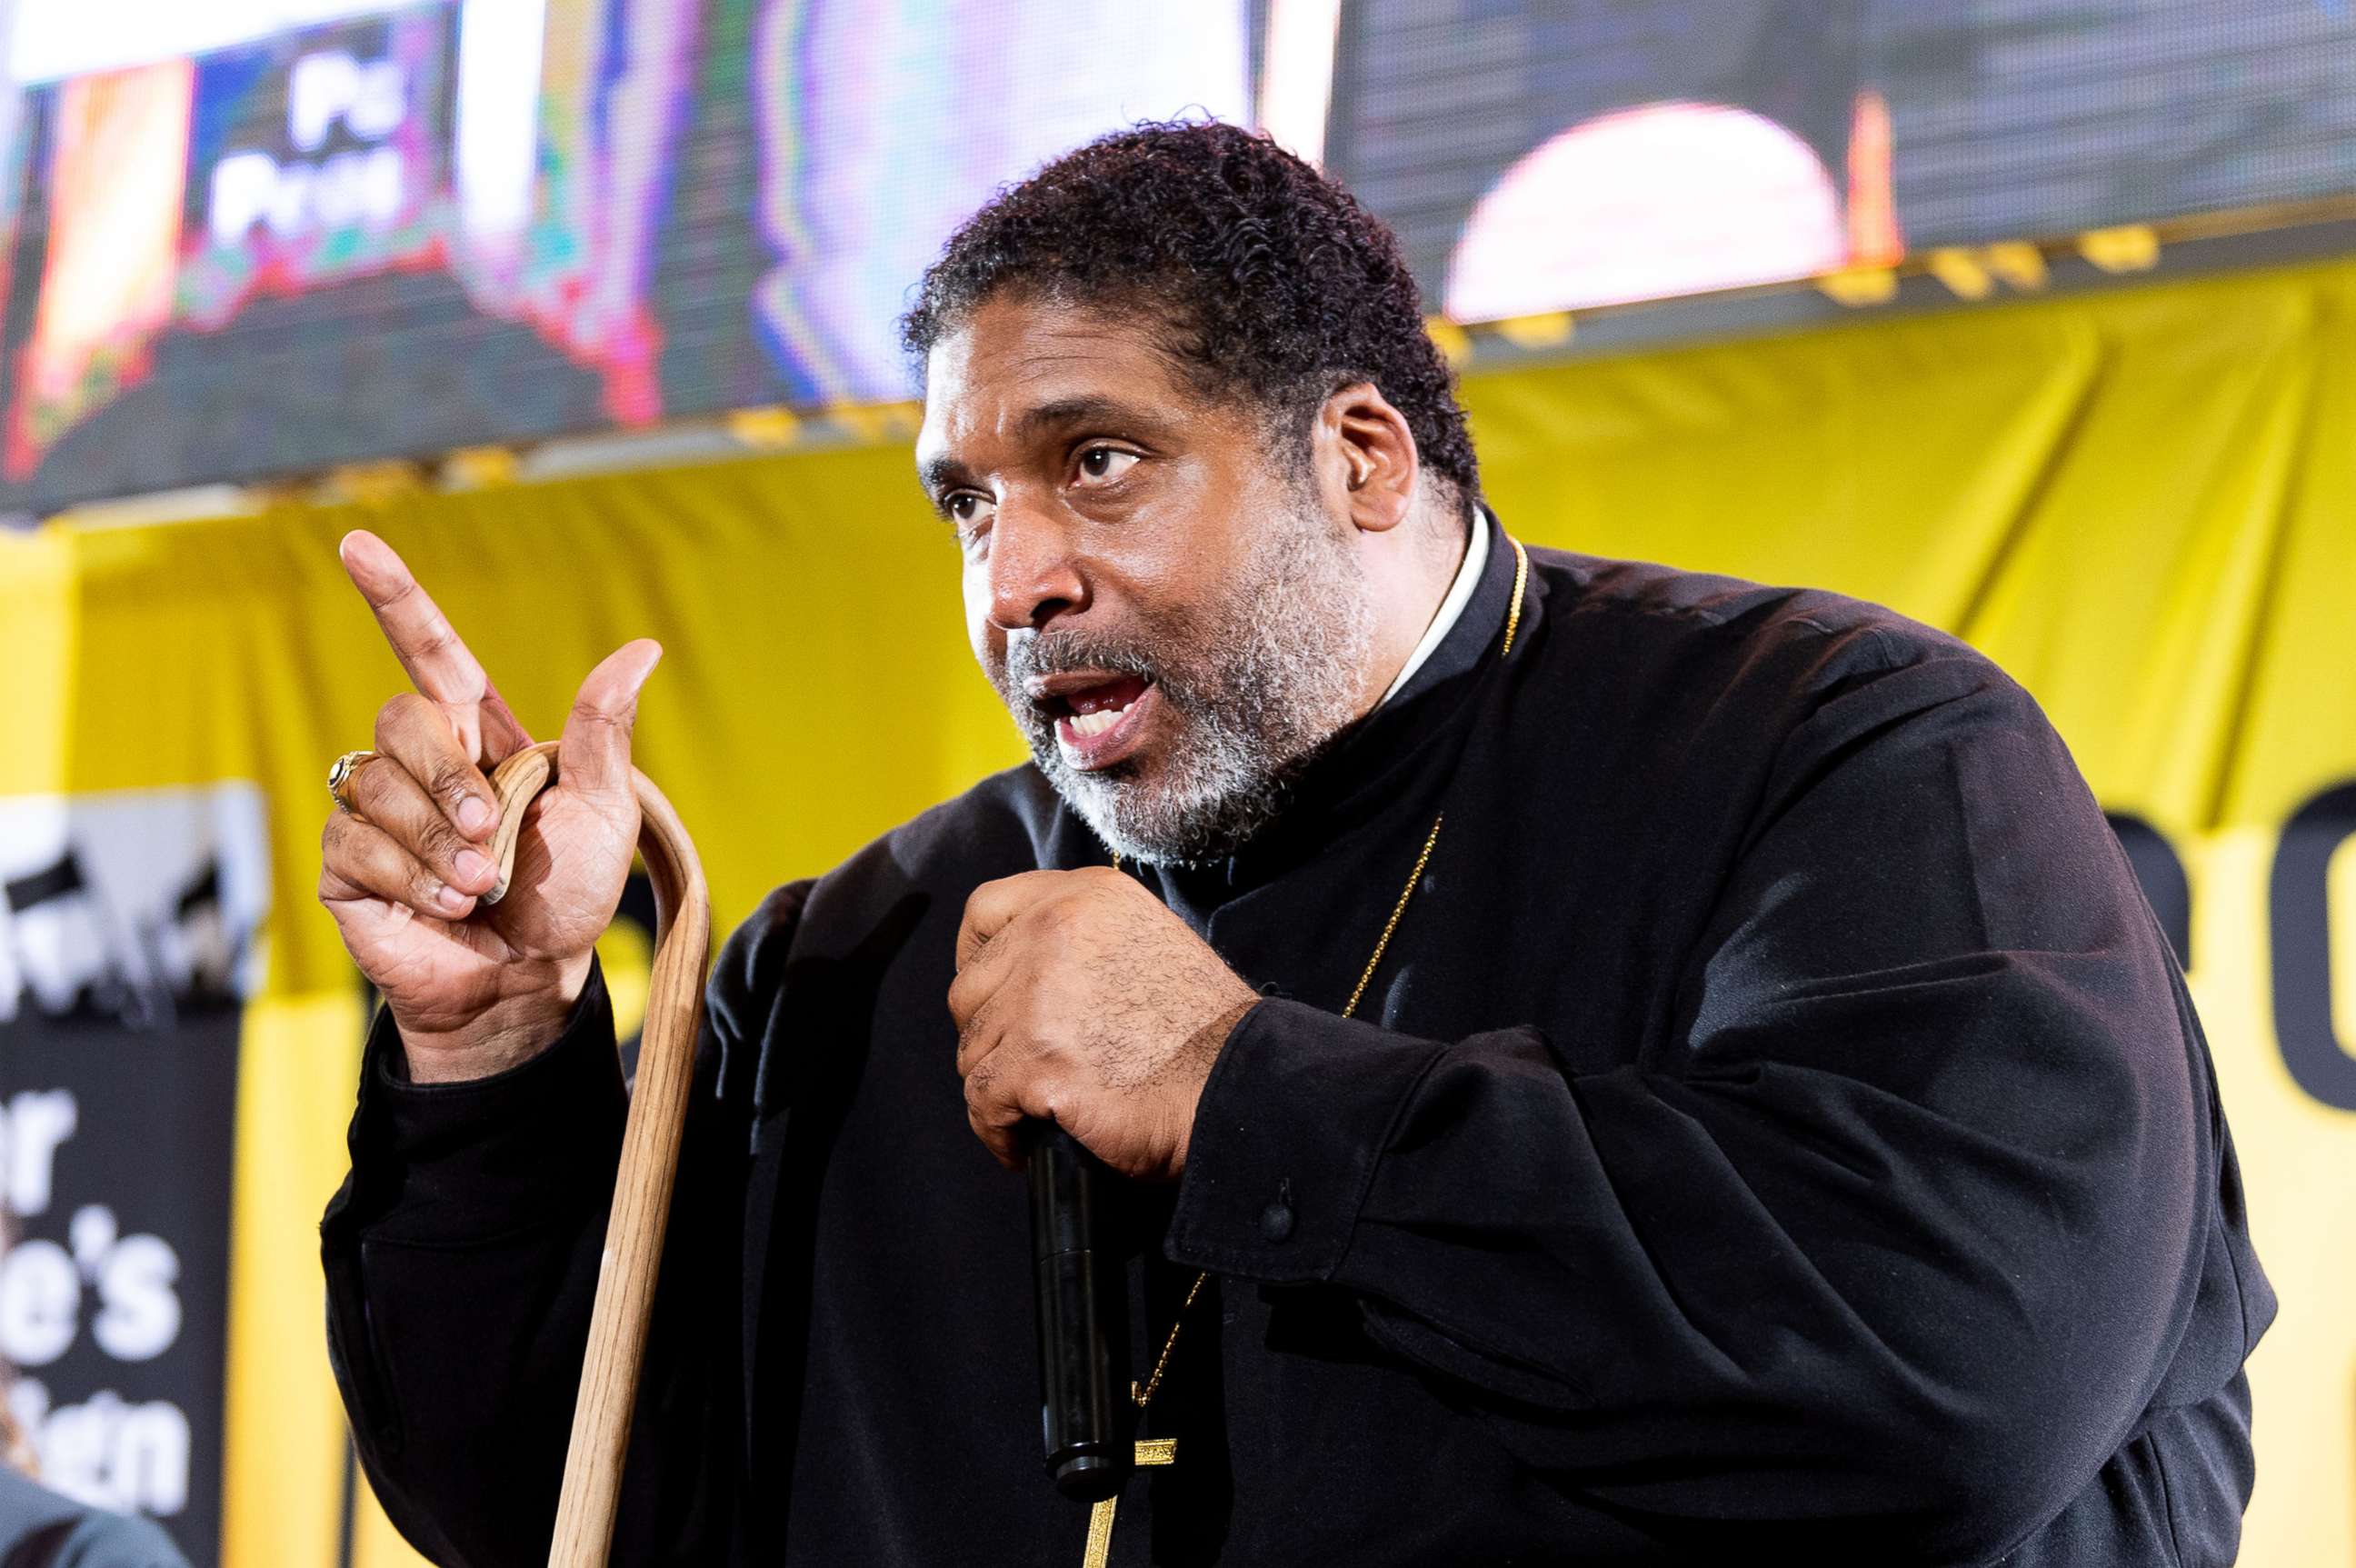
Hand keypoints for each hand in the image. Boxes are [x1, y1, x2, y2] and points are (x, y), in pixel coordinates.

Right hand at [318, 530, 660, 1081]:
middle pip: (404, 718)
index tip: (356, 541)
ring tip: (481, 885)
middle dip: (451, 780)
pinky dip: (413, 876)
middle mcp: (421, 762)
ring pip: (378, 783)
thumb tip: (642, 649)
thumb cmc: (567, 894)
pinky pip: (356, 841)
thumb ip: (604, 730)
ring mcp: (376, 809)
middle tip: (493, 835)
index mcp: (478, 735)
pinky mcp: (346, 864)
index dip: (394, 597)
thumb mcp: (602, 811)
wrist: (528, 979)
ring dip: (441, 842)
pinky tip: (447, 904)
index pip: (428, 651)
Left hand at [949, 868, 1259, 1179]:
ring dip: (999, 1086)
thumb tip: (1020, 972)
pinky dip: (998, 1132)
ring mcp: (1039, 996)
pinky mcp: (1034, 1060)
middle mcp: (1055, 930)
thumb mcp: (1146, 942)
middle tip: (1029, 1068)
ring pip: (972, 1049)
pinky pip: (982, 1103)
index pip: (986, 909)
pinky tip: (1026, 1145)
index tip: (993, 997)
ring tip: (1037, 1111)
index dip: (976, 958)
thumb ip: (1082, 940)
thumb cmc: (1204, 1031)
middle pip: (969, 988)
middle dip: (990, 1034)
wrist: (1239, 1086)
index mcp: (1085, 895)